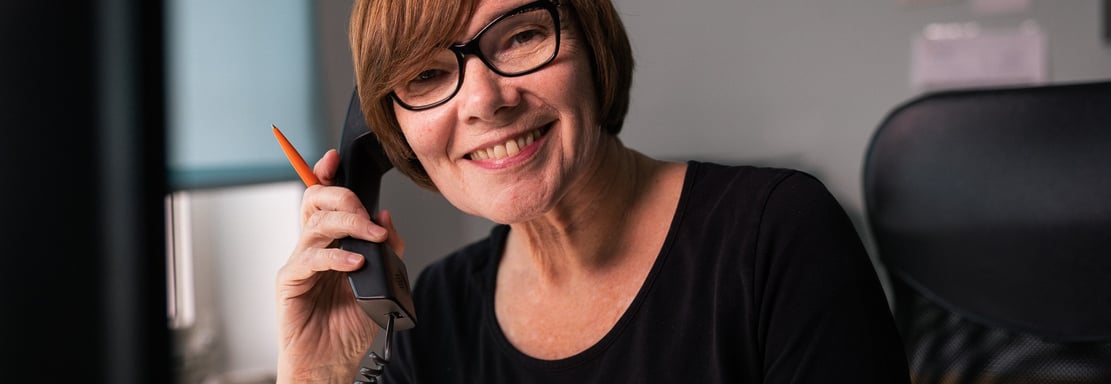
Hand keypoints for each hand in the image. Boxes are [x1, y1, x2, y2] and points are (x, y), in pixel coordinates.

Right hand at [275, 149, 406, 382]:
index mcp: (333, 242)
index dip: (325, 174)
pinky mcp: (290, 282)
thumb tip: (387, 217)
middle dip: (342, 196)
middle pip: (316, 202)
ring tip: (373, 237)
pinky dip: (335, 257)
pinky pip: (310, 258)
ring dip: (348, 224)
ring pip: (316, 224)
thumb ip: (388, 250)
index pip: (325, 200)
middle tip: (367, 214)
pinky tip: (355, 263)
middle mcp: (314, 247)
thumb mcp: (382, 283)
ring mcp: (300, 262)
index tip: (335, 158)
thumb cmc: (350, 326)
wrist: (332, 362)